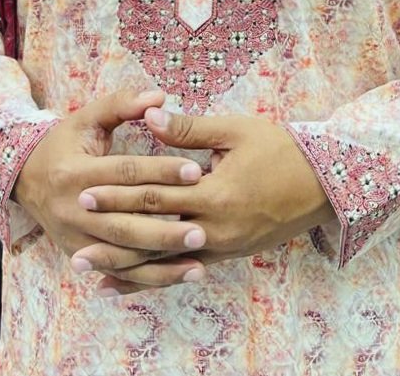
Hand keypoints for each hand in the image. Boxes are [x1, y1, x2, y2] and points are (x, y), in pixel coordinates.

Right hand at [13, 89, 208, 288]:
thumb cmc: (66, 143)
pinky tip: (180, 273)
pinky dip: (149, 276)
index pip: (125, 173)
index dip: (160, 171)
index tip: (195, 172)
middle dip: (164, 230)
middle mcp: (73, 209)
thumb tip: (159, 96)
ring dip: (161, 261)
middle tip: (201, 231)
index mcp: (75, 172)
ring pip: (122, 253)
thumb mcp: (88, 118)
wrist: (26, 177)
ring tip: (199, 261)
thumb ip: (122, 104)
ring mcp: (75, 237)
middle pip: (124, 223)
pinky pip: (118, 269)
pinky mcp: (80, 255)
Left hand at [71, 107, 335, 294]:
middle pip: (154, 235)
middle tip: (75, 240)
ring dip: (128, 268)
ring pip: (166, 261)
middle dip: (112, 238)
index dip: (118, 195)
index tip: (86, 193)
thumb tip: (151, 116)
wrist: (324, 182)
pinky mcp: (230, 254)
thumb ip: (190, 129)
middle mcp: (216, 228)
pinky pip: (185, 268)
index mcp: (215, 194)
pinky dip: (156, 276)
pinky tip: (131, 283)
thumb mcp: (236, 130)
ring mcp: (223, 247)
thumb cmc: (280, 149)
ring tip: (91, 274)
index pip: (155, 196)